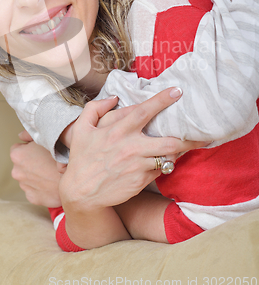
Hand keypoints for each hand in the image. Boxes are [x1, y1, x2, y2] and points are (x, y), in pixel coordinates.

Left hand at [10, 133, 60, 206]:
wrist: (73, 177)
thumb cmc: (60, 155)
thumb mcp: (45, 139)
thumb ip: (29, 135)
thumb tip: (20, 136)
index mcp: (17, 155)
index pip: (17, 148)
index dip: (29, 148)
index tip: (39, 150)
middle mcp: (17, 172)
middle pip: (22, 164)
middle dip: (31, 162)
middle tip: (46, 160)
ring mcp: (24, 186)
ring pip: (28, 177)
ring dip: (35, 175)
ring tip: (50, 172)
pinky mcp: (32, 197)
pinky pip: (34, 190)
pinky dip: (41, 187)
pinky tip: (51, 182)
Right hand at [60, 88, 205, 209]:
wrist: (80, 193)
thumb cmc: (82, 158)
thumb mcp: (80, 129)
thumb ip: (95, 108)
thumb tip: (114, 97)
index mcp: (117, 131)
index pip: (144, 111)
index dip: (162, 100)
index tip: (177, 91)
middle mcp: (131, 148)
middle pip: (169, 141)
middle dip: (188, 136)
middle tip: (203, 131)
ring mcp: (138, 166)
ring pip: (169, 157)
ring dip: (181, 150)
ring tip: (193, 143)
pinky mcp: (141, 181)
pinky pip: (160, 169)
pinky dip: (167, 163)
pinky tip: (169, 159)